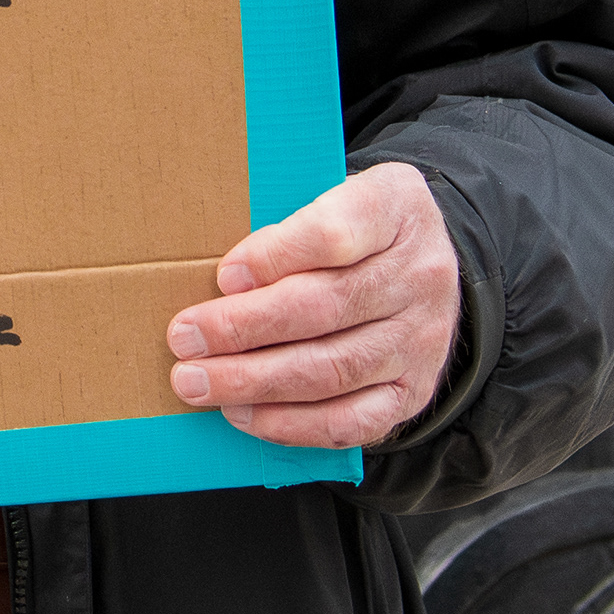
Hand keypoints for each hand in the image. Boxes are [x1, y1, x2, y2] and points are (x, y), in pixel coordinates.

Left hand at [166, 162, 460, 448]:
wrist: (429, 265)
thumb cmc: (356, 226)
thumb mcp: (332, 190)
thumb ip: (287, 222)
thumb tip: (228, 280)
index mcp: (394, 208)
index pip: (335, 232)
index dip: (275, 256)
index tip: (223, 276)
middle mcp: (418, 276)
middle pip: (325, 307)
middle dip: (243, 327)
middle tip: (184, 337)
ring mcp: (420, 340)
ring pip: (333, 368)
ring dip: (255, 380)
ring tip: (196, 381)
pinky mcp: (413, 391)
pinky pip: (353, 420)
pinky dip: (293, 423)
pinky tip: (244, 414)